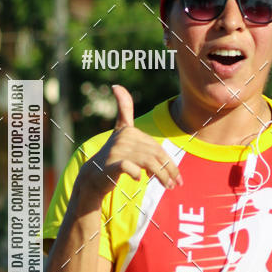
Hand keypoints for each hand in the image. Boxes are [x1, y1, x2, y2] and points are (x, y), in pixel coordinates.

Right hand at [76, 84, 182, 201]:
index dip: (169, 162)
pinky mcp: (111, 165)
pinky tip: (139, 179)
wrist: (93, 175)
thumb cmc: (113, 154)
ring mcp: (116, 152)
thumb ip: (123, 109)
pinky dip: (137, 174)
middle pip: (155, 155)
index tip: (178, 177)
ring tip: (168, 186)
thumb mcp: (120, 130)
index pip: (156, 148)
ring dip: (161, 176)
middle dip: (169, 171)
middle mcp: (123, 139)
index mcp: (129, 131)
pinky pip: (130, 168)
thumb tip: (117, 85)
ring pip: (148, 162)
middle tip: (175, 184)